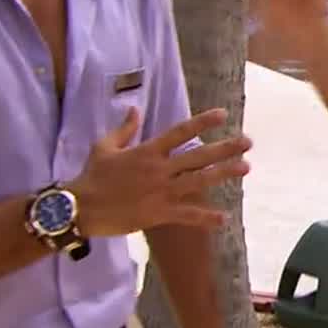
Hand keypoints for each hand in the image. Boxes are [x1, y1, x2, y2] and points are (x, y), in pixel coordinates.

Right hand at [69, 108, 251, 235]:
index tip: (223, 114)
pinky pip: (186, 215)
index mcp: (147, 151)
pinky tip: (224, 218)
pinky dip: (206, 217)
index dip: (203, 122)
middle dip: (224, 148)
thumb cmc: (91, 175)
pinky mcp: (158, 213)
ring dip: (223, 174)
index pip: (180, 132)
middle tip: (247, 141)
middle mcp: (158, 169)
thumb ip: (124, 128)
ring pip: (198, 181)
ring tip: (246, 167)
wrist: (80, 207)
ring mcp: (160, 192)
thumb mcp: (105, 146)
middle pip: (197, 156)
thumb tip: (135, 109)